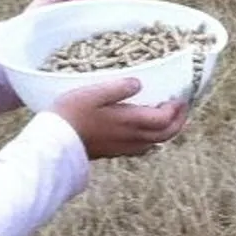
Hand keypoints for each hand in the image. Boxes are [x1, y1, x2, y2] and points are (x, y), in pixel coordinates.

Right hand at [52, 78, 188, 159]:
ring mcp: (123, 147)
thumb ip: (119, 87)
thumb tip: (139, 83)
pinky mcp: (113, 152)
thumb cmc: (71, 113)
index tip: (179, 97)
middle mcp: (131, 138)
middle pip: (165, 135)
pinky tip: (144, 131)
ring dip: (166, 131)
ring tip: (167, 118)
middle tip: (182, 109)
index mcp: (130, 121)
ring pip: (155, 143)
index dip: (176, 109)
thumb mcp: (93, 92)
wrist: (54, 142)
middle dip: (178, 122)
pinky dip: (151, 138)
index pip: (164, 119)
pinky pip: (141, 148)